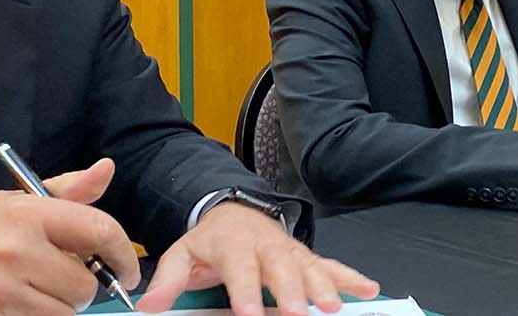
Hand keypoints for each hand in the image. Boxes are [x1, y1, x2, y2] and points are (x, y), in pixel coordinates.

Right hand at [0, 158, 140, 315]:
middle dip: (78, 288)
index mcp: (25, 214)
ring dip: (55, 310)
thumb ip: (65, 193)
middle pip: (85, 285)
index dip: (123, 255)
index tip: (127, 270)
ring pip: (64, 314)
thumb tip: (106, 170)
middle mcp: (13, 250)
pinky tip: (15, 308)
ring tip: (30, 294)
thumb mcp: (12, 204)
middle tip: (55, 282)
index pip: (99, 230)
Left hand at [137, 203, 378, 315]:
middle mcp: (266, 245)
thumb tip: (148, 306)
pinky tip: (368, 290)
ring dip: (324, 287)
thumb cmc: (209, 241)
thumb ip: (167, 281)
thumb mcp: (181, 255)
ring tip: (332, 308)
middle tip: (299, 314)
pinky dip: (350, 277)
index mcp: (233, 244)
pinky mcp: (305, 258)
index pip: (239, 269)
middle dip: (292, 291)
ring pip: (309, 267)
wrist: (232, 212)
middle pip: (280, 268)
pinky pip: (330, 266)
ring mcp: (289, 251)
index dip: (246, 292)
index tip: (250, 315)